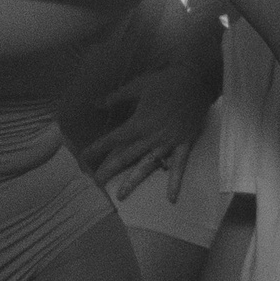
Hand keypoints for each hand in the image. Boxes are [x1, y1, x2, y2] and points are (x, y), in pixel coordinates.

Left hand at [84, 59, 214, 194]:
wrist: (196, 81)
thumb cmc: (165, 82)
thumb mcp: (138, 85)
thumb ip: (116, 97)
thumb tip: (96, 104)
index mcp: (138, 122)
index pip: (112, 139)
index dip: (97, 148)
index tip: (83, 158)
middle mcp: (150, 137)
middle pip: (125, 157)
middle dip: (109, 170)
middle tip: (96, 182)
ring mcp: (167, 143)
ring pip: (147, 165)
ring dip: (133, 181)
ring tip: (121, 196)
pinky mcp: (183, 145)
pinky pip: (179, 166)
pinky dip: (175, 182)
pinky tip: (171, 199)